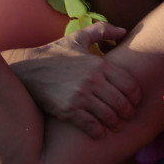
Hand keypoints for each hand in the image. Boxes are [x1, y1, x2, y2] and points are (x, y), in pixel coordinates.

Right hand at [10, 23, 141, 138]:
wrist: (27, 68)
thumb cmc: (55, 53)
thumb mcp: (78, 38)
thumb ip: (102, 30)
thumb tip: (123, 30)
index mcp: (99, 64)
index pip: (129, 84)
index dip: (136, 96)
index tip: (136, 102)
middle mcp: (92, 80)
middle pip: (121, 102)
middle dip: (128, 112)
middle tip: (128, 117)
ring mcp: (80, 96)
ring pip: (108, 115)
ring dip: (115, 124)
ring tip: (116, 126)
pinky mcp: (68, 110)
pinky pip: (90, 125)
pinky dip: (98, 132)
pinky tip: (99, 133)